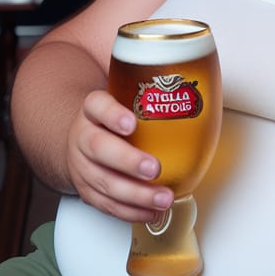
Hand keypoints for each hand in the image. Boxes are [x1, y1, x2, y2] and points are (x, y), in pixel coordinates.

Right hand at [66, 89, 173, 221]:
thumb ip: (150, 78)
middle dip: (127, 160)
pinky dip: (128, 211)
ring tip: (163, 197)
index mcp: (92, 109)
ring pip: (102, 182)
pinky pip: (105, 204)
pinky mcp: (86, 190)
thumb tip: (200, 62)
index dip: (112, 114)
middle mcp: (82, 137)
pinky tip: (151, 212)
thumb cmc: (114, 112)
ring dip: (134, 194)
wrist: (74, 136)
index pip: (96, 106)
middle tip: (154, 167)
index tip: (131, 121)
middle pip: (98, 148)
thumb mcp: (122, 91)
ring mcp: (81, 166)